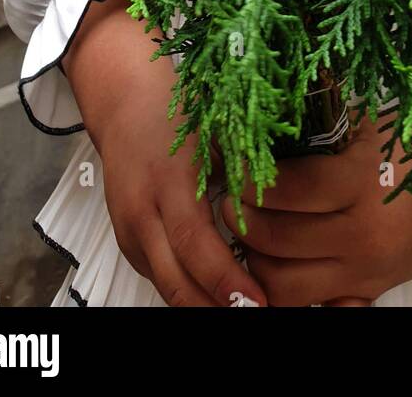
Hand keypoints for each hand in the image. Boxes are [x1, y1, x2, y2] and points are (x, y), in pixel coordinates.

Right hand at [64, 0, 265, 308]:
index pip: (198, 247)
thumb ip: (245, 168)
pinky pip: (159, 276)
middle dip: (217, 308)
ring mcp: (130, 229)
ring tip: (246, 309)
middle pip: (177, 283)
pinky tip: (219, 295)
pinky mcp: (127, 238)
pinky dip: (187, 290)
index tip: (259, 301)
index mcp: (170, 181)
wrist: (122, 97)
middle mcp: (143, 212)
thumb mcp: (217, 131)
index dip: (228, 281)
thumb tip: (290, 204)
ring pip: (166, 287)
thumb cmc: (175, 108)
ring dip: (203, 304)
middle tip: (258, 314)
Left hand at [221, 111, 411, 306]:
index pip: (289, 190)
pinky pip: (311, 304)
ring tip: (250, 232)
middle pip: (277, 240)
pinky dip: (286, 288)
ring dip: (256, 260)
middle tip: (231, 200)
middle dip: (241, 219)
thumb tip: (265, 132)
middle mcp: (361, 234)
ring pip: (283, 284)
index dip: (252, 180)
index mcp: (363, 183)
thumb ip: (321, 134)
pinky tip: (278, 261)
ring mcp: (363, 269)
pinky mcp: (367, 290)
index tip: (235, 166)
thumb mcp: (371, 130)